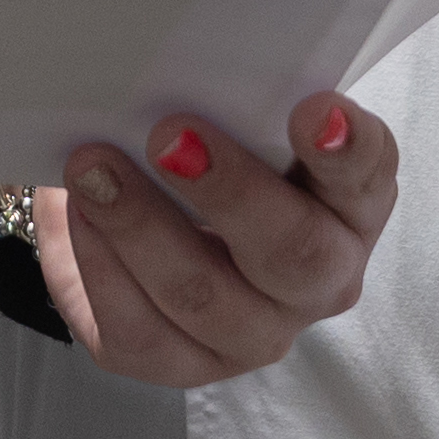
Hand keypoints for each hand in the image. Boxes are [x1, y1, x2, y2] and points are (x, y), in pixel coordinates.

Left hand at [30, 93, 397, 385]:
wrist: (172, 217)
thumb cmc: (219, 155)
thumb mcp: (246, 118)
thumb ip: (244, 98)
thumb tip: (179, 74)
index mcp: (352, 206)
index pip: (365, 176)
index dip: (344, 147)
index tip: (313, 109)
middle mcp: (321, 280)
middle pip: (293, 255)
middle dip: (228, 194)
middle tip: (169, 137)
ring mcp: (258, 333)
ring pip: (205, 300)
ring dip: (141, 230)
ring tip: (92, 171)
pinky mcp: (188, 365)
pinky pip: (140, 335)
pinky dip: (99, 270)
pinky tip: (74, 218)